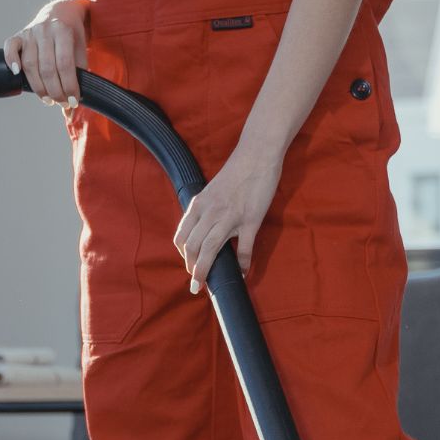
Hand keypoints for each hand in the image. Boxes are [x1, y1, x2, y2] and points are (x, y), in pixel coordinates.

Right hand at [4, 0, 88, 107]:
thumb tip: (72, 106)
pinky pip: (10, 47)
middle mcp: (45, 30)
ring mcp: (30, 32)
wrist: (61, 12)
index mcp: (63, 31)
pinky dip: (10, 60)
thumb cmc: (72, 36)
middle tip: (60, 102)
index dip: (69, 86)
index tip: (73, 100)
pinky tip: (16, 74)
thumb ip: (79, 74)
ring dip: (38, 86)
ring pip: (29, 63)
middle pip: (47, 68)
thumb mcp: (81, 50)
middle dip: (55, 90)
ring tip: (47, 99)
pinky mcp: (18, 35)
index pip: (65, 64)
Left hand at [174, 141, 282, 293]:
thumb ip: (206, 210)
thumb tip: (204, 229)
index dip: (183, 256)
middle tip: (195, 284)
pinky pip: (243, 248)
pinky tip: (241, 273)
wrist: (257, 154)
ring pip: (210, 250)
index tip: (190, 266)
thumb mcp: (212, 190)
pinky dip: (241, 264)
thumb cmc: (236, 172)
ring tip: (204, 285)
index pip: (182, 236)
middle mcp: (210, 212)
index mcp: (198, 204)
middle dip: (192, 269)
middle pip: (193, 247)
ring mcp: (230, 216)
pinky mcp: (250, 219)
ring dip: (205, 271)